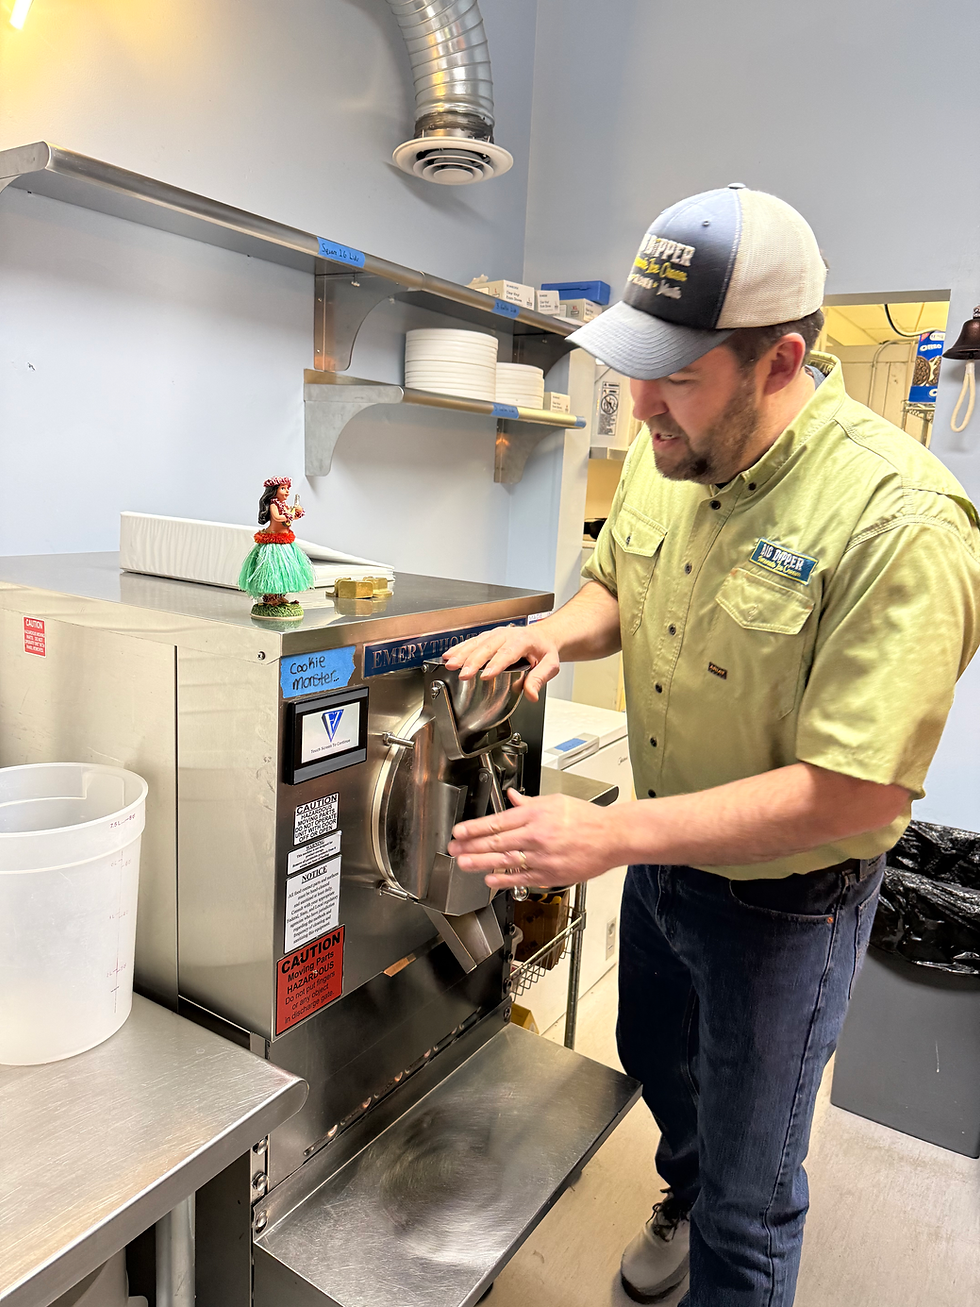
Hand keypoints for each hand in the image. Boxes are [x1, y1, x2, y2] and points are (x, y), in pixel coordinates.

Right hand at [442, 626, 558, 702]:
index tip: (485, 675)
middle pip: (488, 648)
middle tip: (463, 674)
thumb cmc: (544, 650)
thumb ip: (539, 679)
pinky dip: (459, 649)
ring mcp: (495, 634)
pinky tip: (448, 656)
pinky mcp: (487, 637)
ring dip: (462, 654)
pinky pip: (471, 642)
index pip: (508, 653)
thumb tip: (531, 694)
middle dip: (474, 661)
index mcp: (523, 640)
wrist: (542, 636)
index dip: (496, 664)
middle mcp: (506, 635)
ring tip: (450, 665)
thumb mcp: (550, 665)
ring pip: (476, 643)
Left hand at [448, 789, 619, 888]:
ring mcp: (542, 857)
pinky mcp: (549, 874)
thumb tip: (510, 797)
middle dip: (470, 846)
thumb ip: (528, 803)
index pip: (497, 822)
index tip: (459, 831)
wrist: (611, 837)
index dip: (474, 828)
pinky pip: (521, 878)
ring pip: (504, 861)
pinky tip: (489, 878)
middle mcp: (536, 836)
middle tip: (454, 849)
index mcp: (536, 815)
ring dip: (480, 863)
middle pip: (496, 843)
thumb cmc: (587, 819)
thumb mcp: (555, 801)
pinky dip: (503, 879)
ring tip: (464, 863)